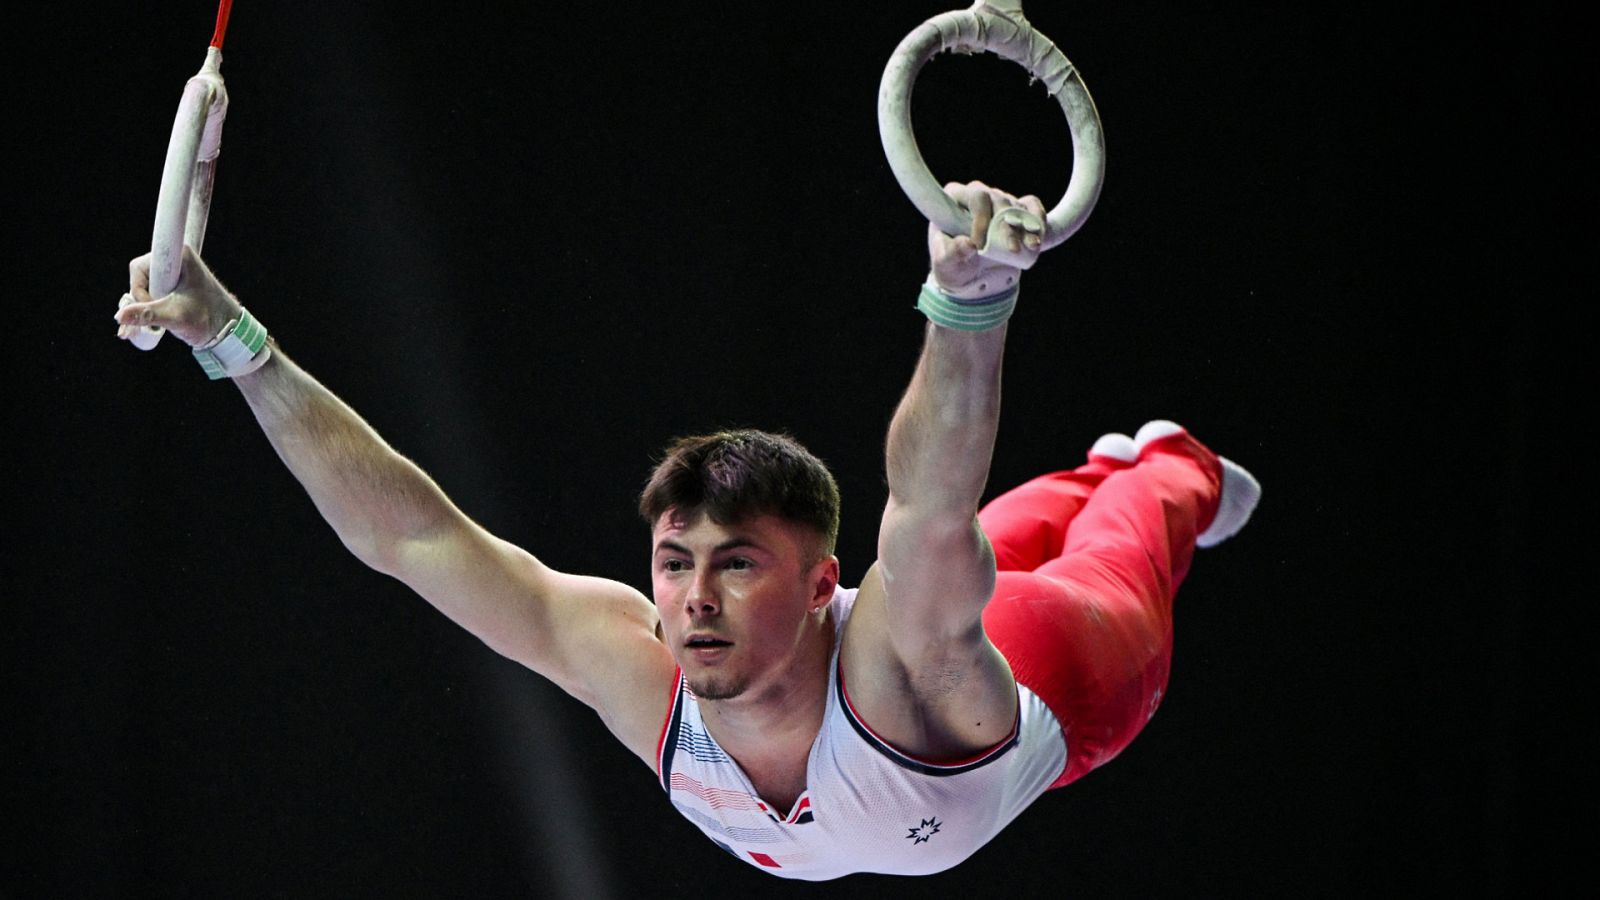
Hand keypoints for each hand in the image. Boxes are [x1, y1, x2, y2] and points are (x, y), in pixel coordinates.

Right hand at [114, 246, 242, 347]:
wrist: (228, 330)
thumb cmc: (209, 319)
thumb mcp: (176, 317)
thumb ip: (147, 314)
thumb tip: (119, 316)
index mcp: (180, 257)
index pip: (139, 267)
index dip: (140, 288)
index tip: (157, 299)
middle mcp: (175, 259)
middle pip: (139, 279)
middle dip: (143, 301)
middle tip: (162, 315)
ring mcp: (172, 272)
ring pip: (142, 288)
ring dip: (144, 307)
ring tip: (162, 320)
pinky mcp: (171, 284)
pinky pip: (149, 292)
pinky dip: (147, 308)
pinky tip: (150, 324)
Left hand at [928, 181, 1044, 298]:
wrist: (971, 273)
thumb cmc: (953, 264)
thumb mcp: (947, 264)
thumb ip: (952, 254)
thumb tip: (967, 244)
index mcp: (956, 199)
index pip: (974, 199)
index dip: (980, 219)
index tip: (980, 245)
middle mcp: (978, 194)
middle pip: (998, 200)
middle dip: (1007, 227)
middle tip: (1012, 250)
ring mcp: (999, 199)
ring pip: (1016, 207)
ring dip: (1026, 228)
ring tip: (1031, 247)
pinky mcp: (1018, 209)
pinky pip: (1032, 206)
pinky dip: (1038, 220)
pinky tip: (1039, 235)